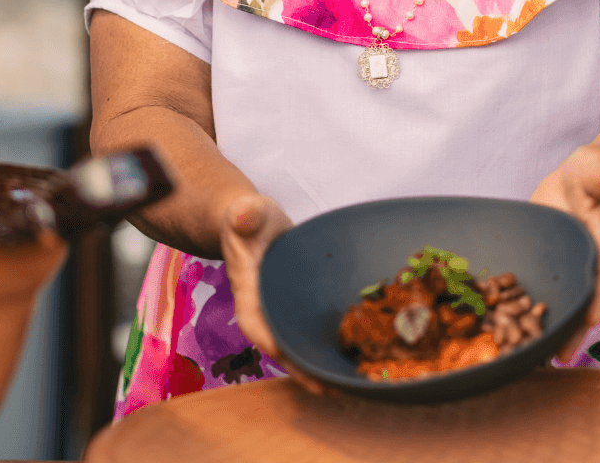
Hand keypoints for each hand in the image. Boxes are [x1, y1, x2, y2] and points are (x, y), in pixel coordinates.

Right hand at [217, 192, 331, 394]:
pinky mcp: (296, 306)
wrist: (251, 221)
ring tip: (351, 380)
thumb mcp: (247, 213)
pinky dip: (327, 340)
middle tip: (335, 387)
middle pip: (282, 347)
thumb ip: (246, 215)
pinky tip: (355, 349)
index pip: (259, 328)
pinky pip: (310, 328)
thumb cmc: (248, 218)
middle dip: (305, 369)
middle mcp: (264, 311)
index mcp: (248, 295)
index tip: (301, 366)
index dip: (279, 348)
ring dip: (319, 361)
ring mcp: (281, 311)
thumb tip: (244, 216)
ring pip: (298, 343)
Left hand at [529, 144, 599, 360]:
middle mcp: (584, 260)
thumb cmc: (597, 170)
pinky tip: (499, 323)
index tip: (589, 320)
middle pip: (580, 298)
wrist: (585, 176)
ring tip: (528, 354)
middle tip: (556, 357)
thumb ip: (598, 173)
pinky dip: (518, 302)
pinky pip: (531, 283)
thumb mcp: (599, 166)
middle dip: (570, 328)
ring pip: (555, 298)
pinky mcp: (542, 260)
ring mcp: (562, 263)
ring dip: (543, 323)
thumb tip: (598, 180)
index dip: (599, 297)